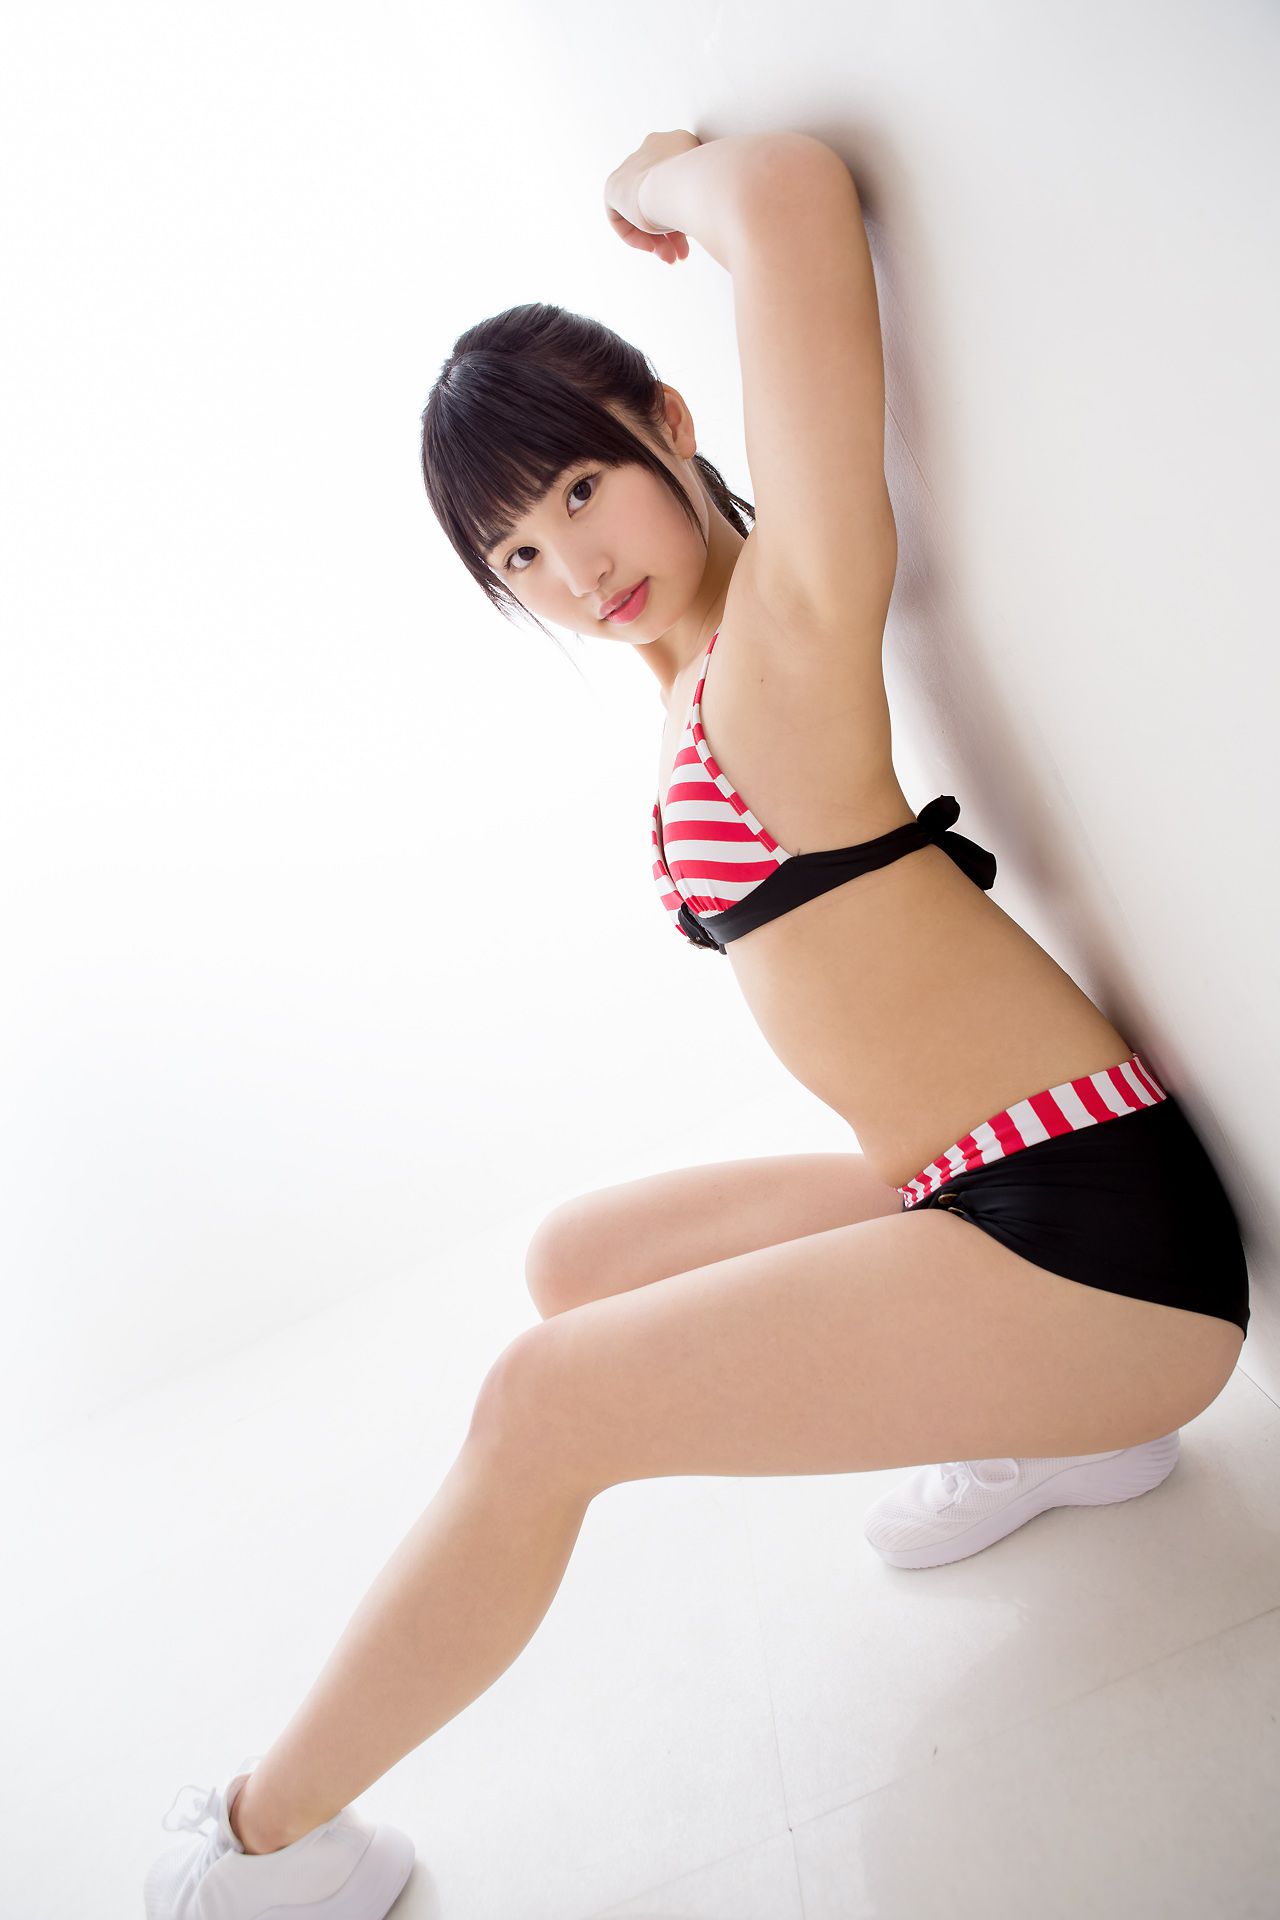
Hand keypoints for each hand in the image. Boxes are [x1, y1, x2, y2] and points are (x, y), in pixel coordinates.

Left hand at [604, 130, 700, 263]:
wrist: (682, 186)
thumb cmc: (708, 188)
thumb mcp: (712, 192)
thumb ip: (706, 200)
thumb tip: (714, 222)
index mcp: (680, 142)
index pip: (679, 184)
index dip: (685, 214)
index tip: (695, 234)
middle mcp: (653, 148)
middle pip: (661, 199)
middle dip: (673, 232)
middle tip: (683, 254)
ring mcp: (632, 165)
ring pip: (645, 211)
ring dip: (659, 240)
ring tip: (672, 257)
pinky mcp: (615, 185)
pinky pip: (625, 218)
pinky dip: (637, 236)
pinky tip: (652, 247)